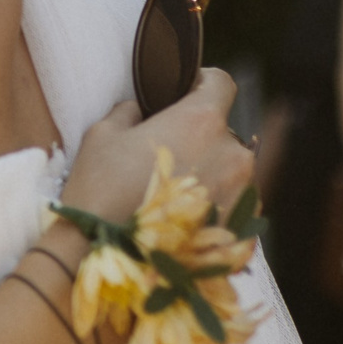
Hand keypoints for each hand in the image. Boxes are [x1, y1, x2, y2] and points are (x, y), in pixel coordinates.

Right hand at [60, 68, 253, 225]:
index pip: (222, 83)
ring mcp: (242, 194)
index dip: (203, 82)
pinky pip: (232, 206)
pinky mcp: (242, 230)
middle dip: (199, 139)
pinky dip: (211, 208)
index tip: (187, 90)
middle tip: (165, 156)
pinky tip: (179, 221)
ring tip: (169, 197)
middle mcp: (232, 154)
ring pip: (229, 171)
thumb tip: (141, 110)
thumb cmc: (100, 190)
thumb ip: (130, 112)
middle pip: (224, 132)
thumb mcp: (102, 135)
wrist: (106, 260)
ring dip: (207, 175)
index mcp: (201, 121)